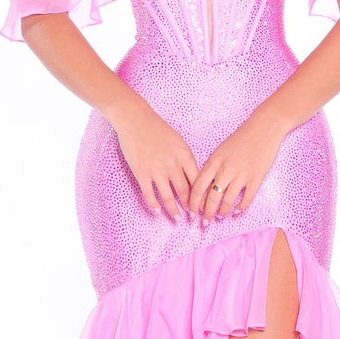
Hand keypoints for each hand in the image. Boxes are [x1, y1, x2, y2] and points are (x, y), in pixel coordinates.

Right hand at [111, 99, 198, 221]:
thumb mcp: (179, 142)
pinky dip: (154, 203)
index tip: (203, 205)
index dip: (201, 196)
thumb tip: (192, 178)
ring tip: (177, 218)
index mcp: (184, 155)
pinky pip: (149, 193)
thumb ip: (185, 159)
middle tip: (193, 216)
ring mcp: (156, 169)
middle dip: (190, 206)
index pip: (197, 181)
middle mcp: (172, 164)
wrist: (135, 120)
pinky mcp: (141, 172)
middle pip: (184, 191)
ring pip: (168, 196)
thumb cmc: (158, 129)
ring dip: (173, 210)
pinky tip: (156, 210)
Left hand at [188, 107, 289, 222]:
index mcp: (214, 161)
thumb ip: (212, 167)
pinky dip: (240, 208)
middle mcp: (226, 169)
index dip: (193, 202)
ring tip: (220, 217)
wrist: (264, 128)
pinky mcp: (256, 178)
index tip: (192, 211)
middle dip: (206, 213)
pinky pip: (246, 199)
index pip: (198, 187)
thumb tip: (205, 188)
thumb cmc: (241, 138)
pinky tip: (236, 211)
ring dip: (222, 212)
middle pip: (211, 197)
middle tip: (204, 222)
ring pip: (227, 201)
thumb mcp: (220, 150)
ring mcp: (241, 174)